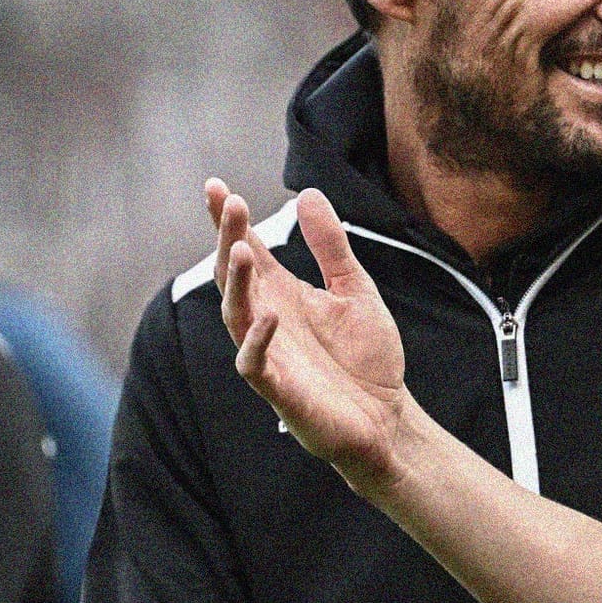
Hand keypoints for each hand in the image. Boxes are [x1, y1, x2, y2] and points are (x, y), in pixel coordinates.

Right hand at [207, 179, 408, 491]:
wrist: (387, 417)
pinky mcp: (279, 390)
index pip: (248, 251)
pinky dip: (258, 342)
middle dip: (228, 240)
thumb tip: (307, 193)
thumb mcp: (354, 288)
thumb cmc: (366, 357)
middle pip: (235, 276)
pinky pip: (255, 365)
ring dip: (237, 284)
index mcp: (283, 295)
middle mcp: (268, 320)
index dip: (229, 222)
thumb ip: (331, 246)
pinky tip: (270, 316)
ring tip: (241, 250)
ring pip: (237, 315)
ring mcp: (270, 355)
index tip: (215, 185)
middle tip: (229, 204)